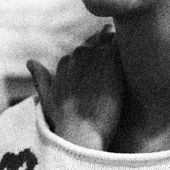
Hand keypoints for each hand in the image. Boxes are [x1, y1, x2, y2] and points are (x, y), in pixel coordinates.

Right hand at [26, 25, 123, 149]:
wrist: (81, 130)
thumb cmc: (64, 121)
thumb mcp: (47, 99)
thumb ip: (41, 79)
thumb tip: (30, 61)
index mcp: (66, 62)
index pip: (83, 51)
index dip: (95, 58)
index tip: (106, 68)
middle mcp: (78, 54)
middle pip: (97, 43)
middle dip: (107, 48)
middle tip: (122, 59)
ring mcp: (94, 55)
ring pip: (109, 39)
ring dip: (118, 44)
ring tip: (132, 51)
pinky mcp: (110, 58)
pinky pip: (121, 43)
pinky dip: (128, 45)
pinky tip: (139, 53)